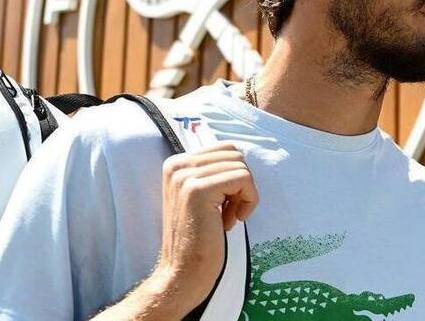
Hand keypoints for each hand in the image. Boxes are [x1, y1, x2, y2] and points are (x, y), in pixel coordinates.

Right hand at [154, 142, 258, 312]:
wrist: (181, 274)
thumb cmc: (197, 240)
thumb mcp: (201, 198)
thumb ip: (212, 173)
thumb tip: (239, 158)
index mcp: (176, 163)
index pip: (224, 149)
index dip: (234, 177)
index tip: (225, 204)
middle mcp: (177, 164)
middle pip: (234, 154)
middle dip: (241, 184)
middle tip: (229, 212)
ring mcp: (185, 176)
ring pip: (241, 166)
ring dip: (244, 194)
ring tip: (228, 218)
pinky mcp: (198, 189)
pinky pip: (243, 178)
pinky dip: (248, 200)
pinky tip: (232, 221)